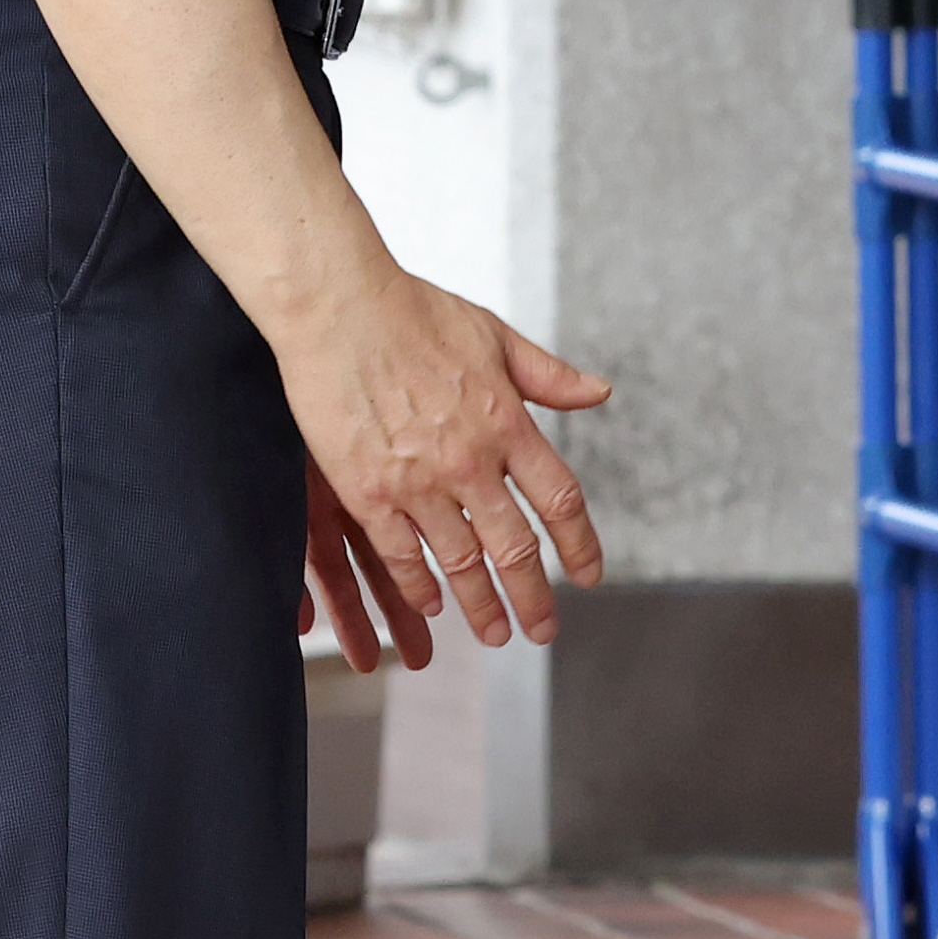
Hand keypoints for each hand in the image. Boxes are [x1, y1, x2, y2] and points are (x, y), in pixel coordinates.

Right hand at [270, 262, 611, 651]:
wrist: (337, 305)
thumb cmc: (414, 313)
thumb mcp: (493, 335)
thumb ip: (547, 375)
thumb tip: (600, 393)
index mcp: (507, 421)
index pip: (560, 500)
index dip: (579, 546)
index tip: (588, 577)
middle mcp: (470, 459)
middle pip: (515, 547)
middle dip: (534, 598)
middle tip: (543, 631)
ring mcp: (417, 480)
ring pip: (461, 562)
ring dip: (482, 605)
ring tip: (495, 633)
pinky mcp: (367, 490)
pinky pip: (401, 554)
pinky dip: (420, 585)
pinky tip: (432, 603)